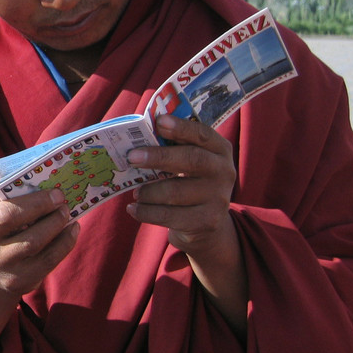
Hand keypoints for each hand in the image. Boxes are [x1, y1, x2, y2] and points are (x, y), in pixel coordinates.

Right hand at [0, 181, 78, 352]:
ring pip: (33, 240)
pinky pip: (48, 260)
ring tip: (67, 212)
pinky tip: (73, 229)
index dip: (21, 184)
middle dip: (40, 204)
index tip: (46, 180)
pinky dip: (65, 242)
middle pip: (11, 216)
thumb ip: (3, 187)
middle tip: (61, 196)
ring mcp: (0, 262)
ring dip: (56, 223)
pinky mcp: (19, 280)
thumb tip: (33, 165)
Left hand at [126, 115, 245, 331]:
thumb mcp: (180, 166)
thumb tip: (128, 126)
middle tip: (130, 157)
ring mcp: (219, 200)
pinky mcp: (207, 225)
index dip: (179, 125)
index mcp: (218, 150)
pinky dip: (148, 214)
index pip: (201, 132)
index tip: (155, 119)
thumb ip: (166, 146)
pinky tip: (135, 211)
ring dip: (149, 190)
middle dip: (158, 157)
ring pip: (177, 191)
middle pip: (190, 161)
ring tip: (133, 192)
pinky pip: (171, 218)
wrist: (210, 234)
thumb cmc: (183, 188)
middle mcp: (224, 172)